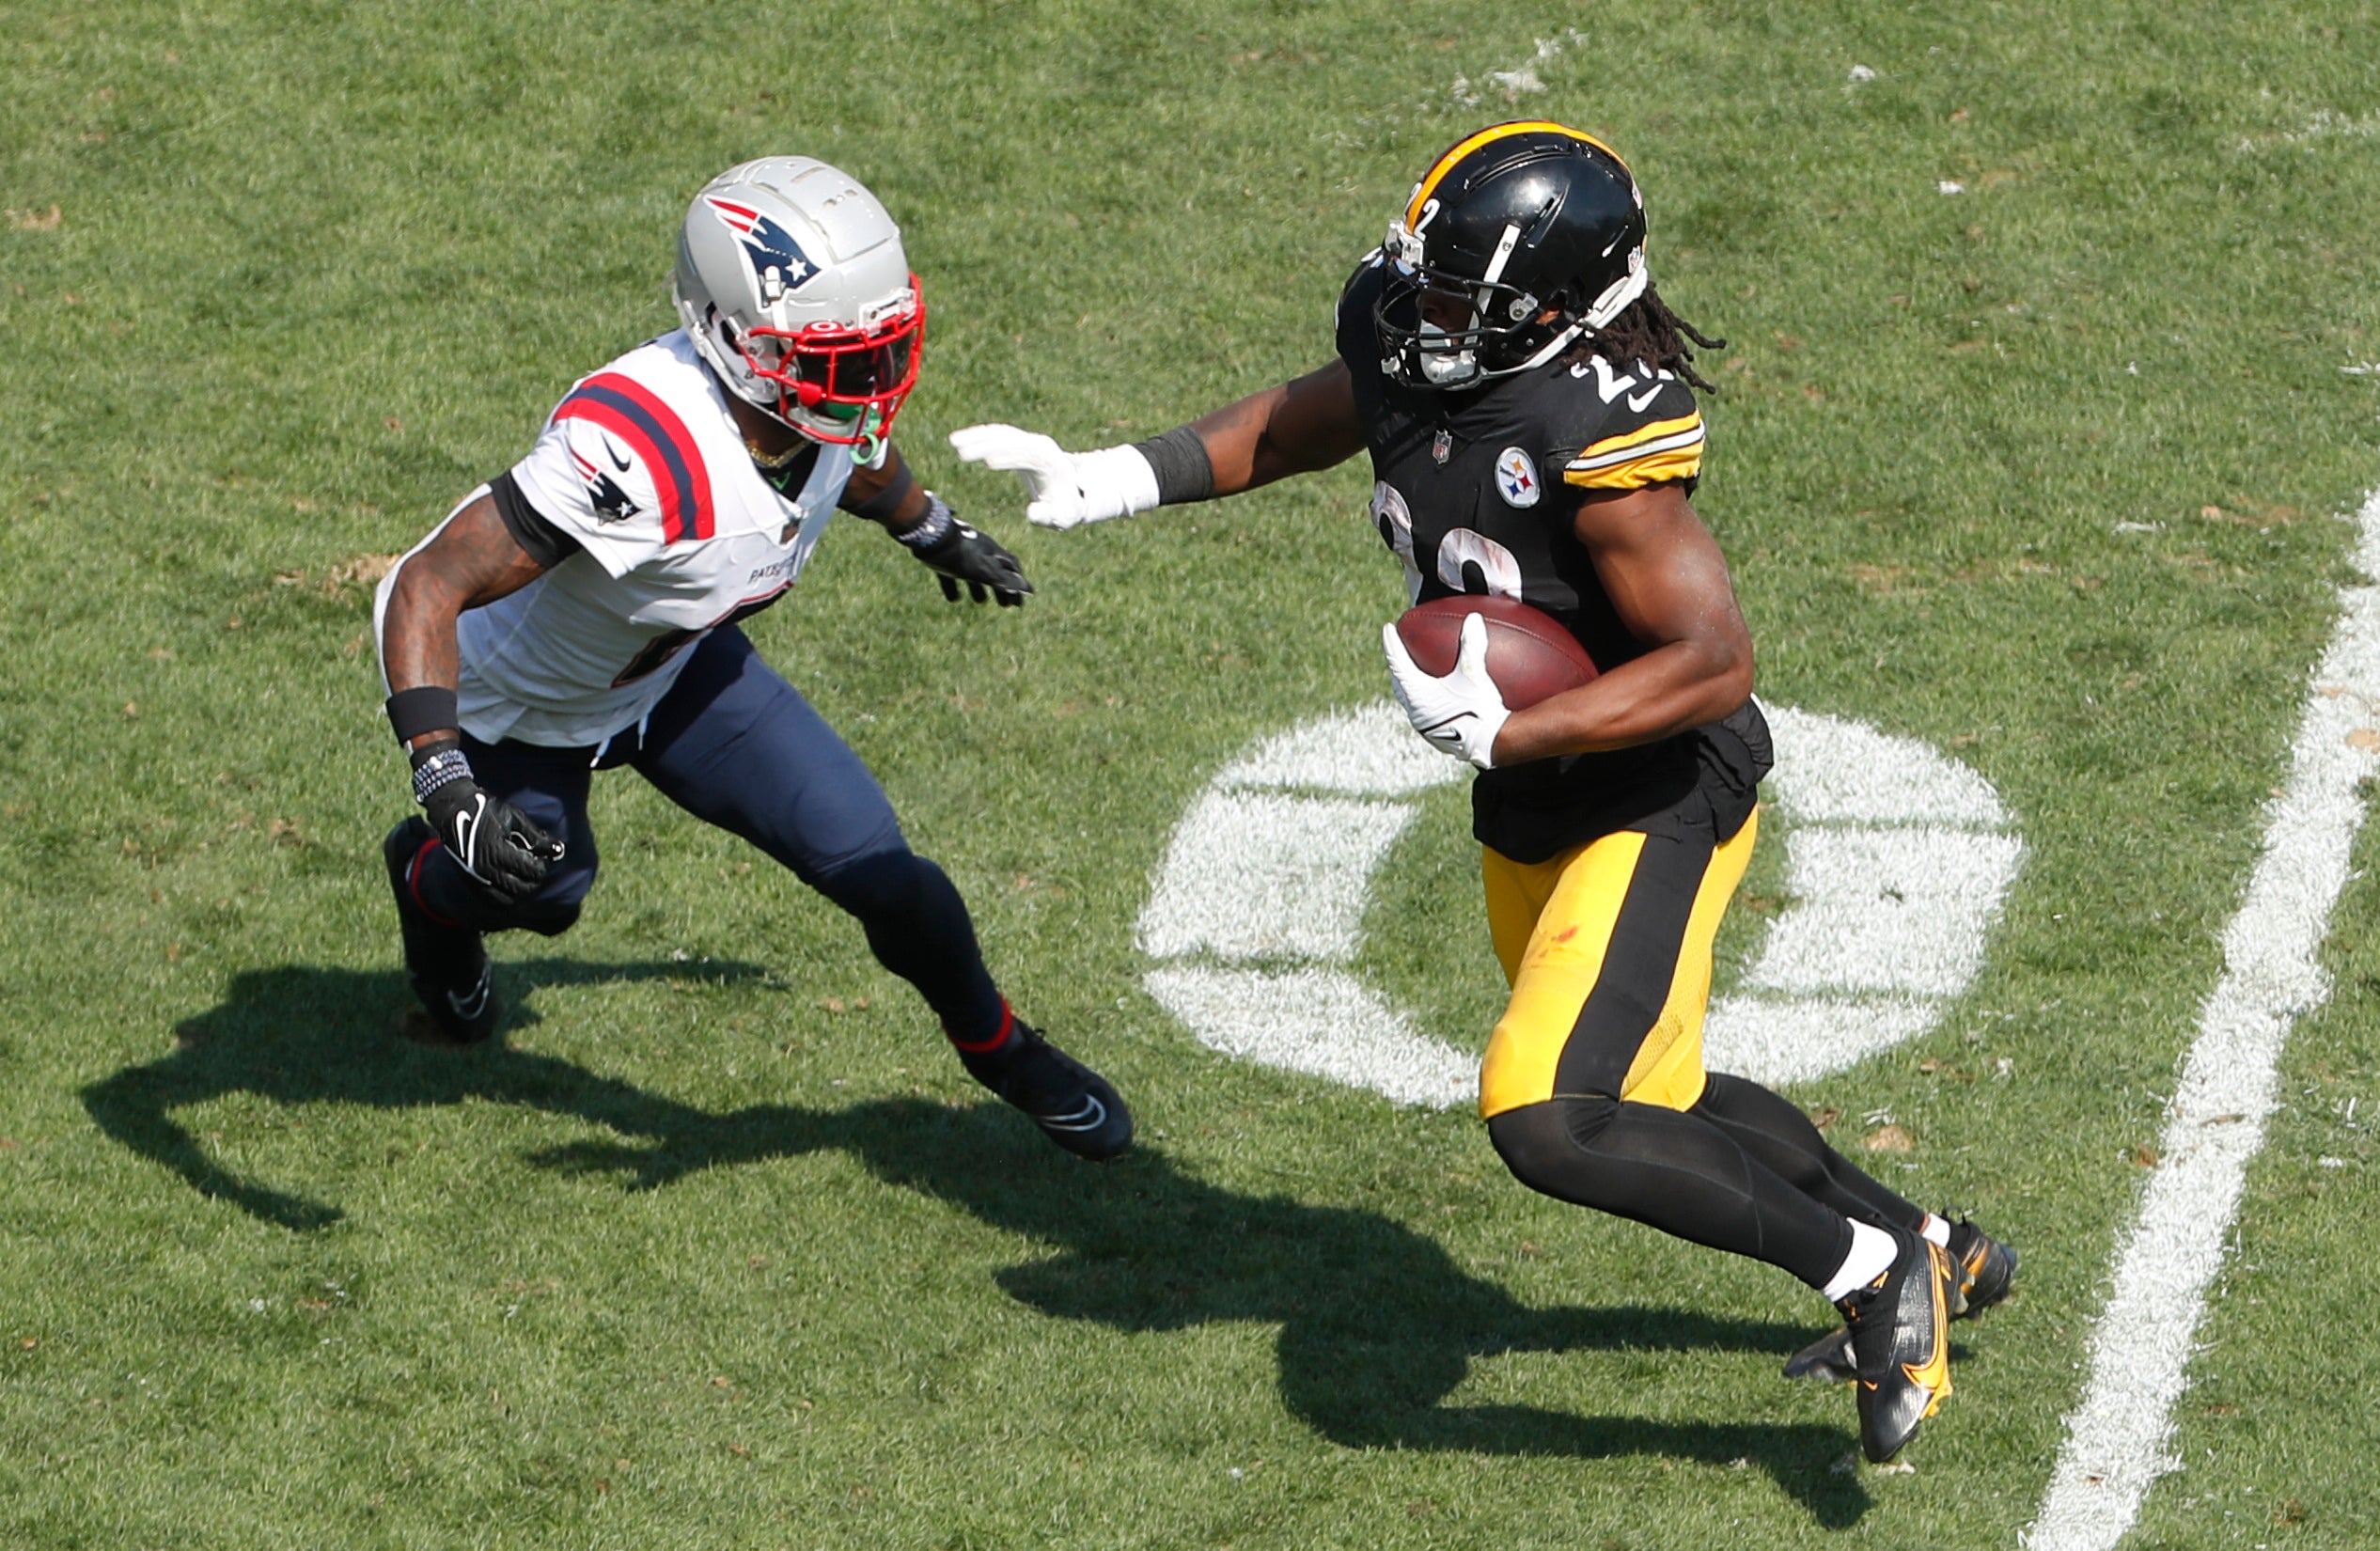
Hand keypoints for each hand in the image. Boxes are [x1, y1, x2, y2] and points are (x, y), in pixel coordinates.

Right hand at [423, 780, 562, 903]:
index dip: (541, 865)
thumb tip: (558, 851)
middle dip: (533, 880)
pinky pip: (492, 901)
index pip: (532, 872)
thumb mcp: (515, 818)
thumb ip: (537, 837)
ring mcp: (475, 879)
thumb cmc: (486, 810)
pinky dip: (505, 897)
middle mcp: (485, 870)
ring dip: (520, 891)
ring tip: (523, 875)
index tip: (539, 855)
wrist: (453, 811)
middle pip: (522, 889)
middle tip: (534, 866)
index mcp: (497, 853)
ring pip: (507, 900)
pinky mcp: (469, 882)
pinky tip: (510, 884)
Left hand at [915, 517, 1033, 605]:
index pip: (1012, 569)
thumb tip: (1027, 588)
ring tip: (980, 601)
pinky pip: (951, 575)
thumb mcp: (986, 570)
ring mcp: (962, 556)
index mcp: (993, 553)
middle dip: (1001, 589)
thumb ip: (1005, 580)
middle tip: (1005, 606)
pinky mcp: (943, 560)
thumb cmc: (962, 554)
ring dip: (980, 589)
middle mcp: (980, 553)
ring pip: (975, 574)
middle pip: (995, 572)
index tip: (1020, 602)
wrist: (932, 536)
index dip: (1019, 585)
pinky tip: (954, 598)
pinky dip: (955, 588)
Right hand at [948, 424, 1158, 528]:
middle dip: (987, 445)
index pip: (1028, 455)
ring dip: (978, 435)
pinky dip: (980, 435)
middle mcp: (1040, 445)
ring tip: (954, 442)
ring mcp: (1030, 441)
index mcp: (1050, 462)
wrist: (1075, 489)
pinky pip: (998, 434)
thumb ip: (1048, 517)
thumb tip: (1031, 512)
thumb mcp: (1062, 517)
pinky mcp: (1021, 441)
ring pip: (1002, 433)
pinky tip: (960, 440)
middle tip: (962, 453)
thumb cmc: (1067, 507)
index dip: (1009, 458)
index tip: (988, 462)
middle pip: (1011, 440)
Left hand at [1382, 611, 1510, 768]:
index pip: (1398, 664)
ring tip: (1413, 675)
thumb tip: (1473, 618)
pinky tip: (1439, 698)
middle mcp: (1416, 712)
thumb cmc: (1480, 710)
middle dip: (1397, 667)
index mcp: (1418, 695)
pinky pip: (1424, 712)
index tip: (1387, 628)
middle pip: (1399, 684)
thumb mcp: (1474, 674)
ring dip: (1409, 685)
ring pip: (1410, 701)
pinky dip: (1425, 699)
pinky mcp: (1438, 735)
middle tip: (1396, 652)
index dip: (1392, 644)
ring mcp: (1425, 726)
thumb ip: (1471, 645)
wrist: (1493, 745)